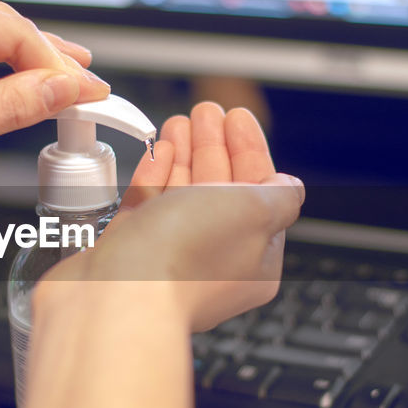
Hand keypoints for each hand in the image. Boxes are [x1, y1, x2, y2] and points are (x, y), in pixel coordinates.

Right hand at [38, 103, 303, 330]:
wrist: (117, 294)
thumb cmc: (185, 258)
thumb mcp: (255, 212)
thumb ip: (280, 197)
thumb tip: (289, 188)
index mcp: (254, 261)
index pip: (261, 196)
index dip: (251, 152)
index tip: (238, 118)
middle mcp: (213, 262)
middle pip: (220, 192)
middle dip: (215, 147)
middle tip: (205, 112)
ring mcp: (168, 258)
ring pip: (181, 197)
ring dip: (185, 154)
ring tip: (180, 122)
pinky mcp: (128, 253)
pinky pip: (146, 208)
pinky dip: (155, 175)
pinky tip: (160, 151)